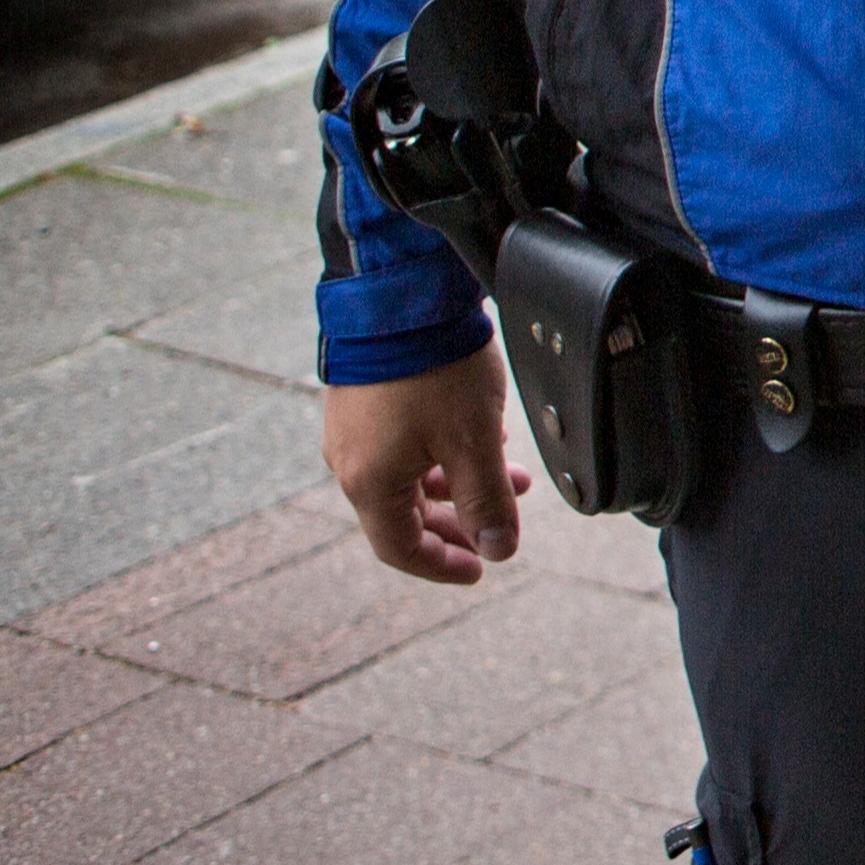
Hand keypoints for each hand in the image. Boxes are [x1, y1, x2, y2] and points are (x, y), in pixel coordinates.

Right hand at [326, 346, 525, 583]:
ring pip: (413, 474)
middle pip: (406, 514)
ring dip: (463, 481)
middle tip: (500, 526)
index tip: (479, 569)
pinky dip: (445, 452)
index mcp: (369, 482)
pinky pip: (405, 443)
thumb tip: (499, 550)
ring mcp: (355, 428)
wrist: (401, 296)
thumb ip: (487, 500)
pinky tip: (485, 437)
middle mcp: (351, 461)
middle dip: (460, 522)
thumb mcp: (473, 441)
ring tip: (513, 474)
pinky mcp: (366, 399)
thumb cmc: (434, 370)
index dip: (442, 564)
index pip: (400, 548)